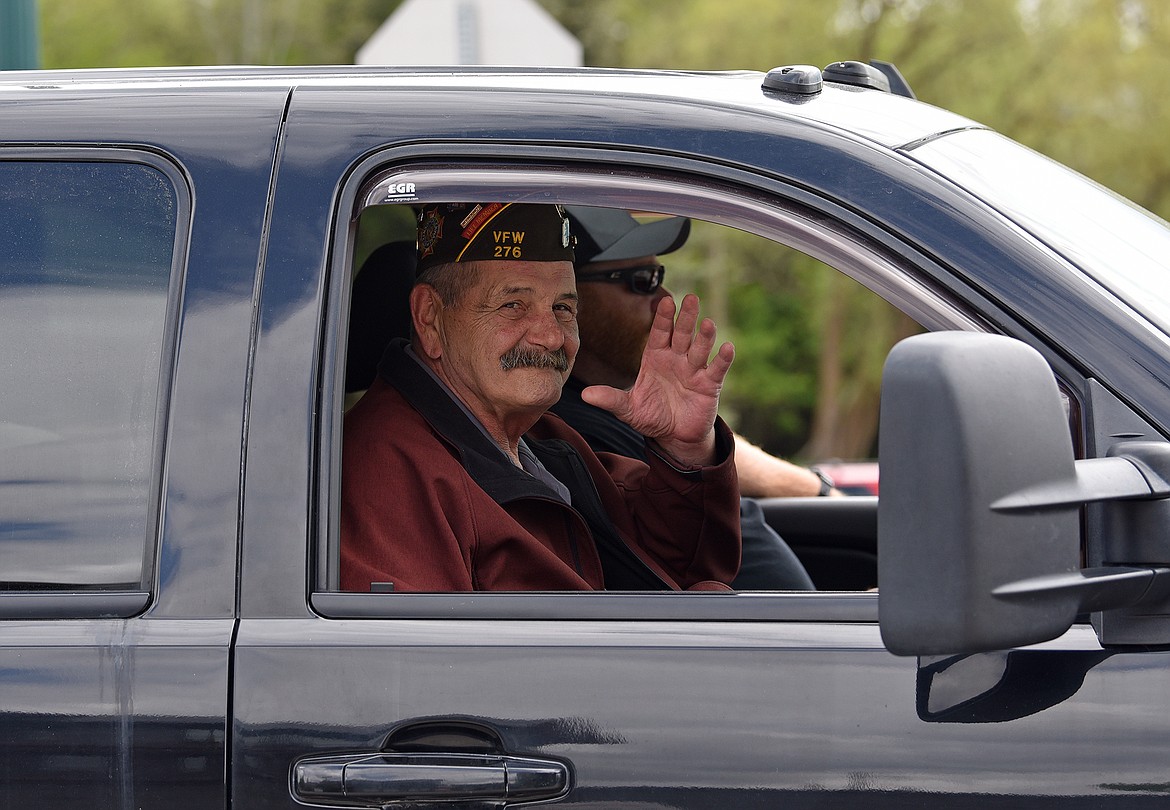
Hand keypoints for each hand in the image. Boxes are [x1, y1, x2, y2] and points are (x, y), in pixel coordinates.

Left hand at [581, 294, 733, 465]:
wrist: (674, 436)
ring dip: (705, 336)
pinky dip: (723, 359)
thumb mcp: (628, 409)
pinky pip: (717, 369)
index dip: (663, 318)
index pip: (660, 333)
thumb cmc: (651, 416)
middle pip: (682, 334)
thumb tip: (585, 395)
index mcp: (656, 357)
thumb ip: (610, 399)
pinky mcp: (709, 385)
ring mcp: (694, 370)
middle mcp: (677, 359)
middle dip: (686, 318)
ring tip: (708, 323)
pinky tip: (727, 347)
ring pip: (700, 348)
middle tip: (691, 298)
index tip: (666, 301)